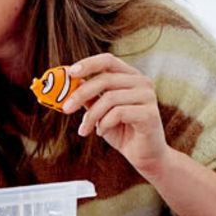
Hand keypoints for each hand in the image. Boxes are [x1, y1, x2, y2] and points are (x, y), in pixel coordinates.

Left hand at [62, 54, 169, 178]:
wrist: (144, 156)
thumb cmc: (122, 131)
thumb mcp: (100, 112)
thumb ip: (89, 97)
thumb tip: (70, 83)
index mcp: (131, 76)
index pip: (108, 60)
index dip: (88, 64)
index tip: (69, 73)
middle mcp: (142, 82)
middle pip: (105, 79)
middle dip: (81, 94)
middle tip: (66, 108)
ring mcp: (148, 97)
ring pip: (109, 98)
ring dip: (92, 116)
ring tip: (85, 129)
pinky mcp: (150, 114)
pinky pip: (118, 113)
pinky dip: (104, 124)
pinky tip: (102, 132)